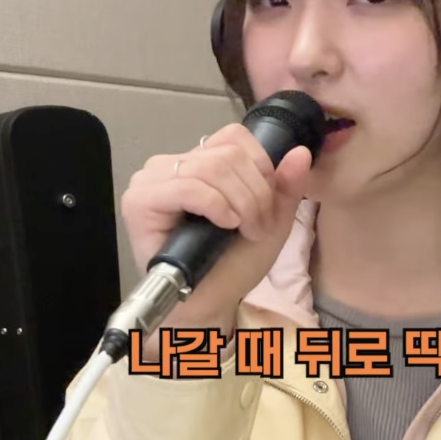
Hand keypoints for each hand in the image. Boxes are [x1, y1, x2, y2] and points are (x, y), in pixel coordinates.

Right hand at [121, 124, 312, 352]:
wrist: (210, 303)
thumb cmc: (233, 263)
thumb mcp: (271, 219)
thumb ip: (286, 185)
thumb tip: (300, 152)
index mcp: (198, 161)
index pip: (234, 136)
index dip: (261, 166)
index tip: (267, 204)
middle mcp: (171, 164)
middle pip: (227, 153)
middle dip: (255, 193)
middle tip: (258, 227)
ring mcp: (152, 180)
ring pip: (211, 167)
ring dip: (241, 203)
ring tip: (245, 231)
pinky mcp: (140, 201)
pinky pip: (188, 187)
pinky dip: (216, 206)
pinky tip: (225, 225)